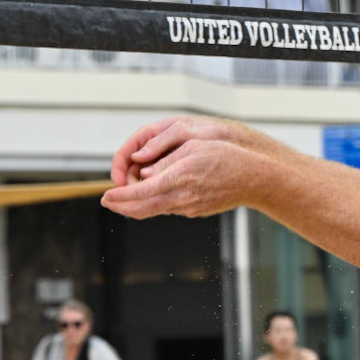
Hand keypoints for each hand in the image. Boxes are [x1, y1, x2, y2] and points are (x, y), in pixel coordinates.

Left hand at [103, 117, 256, 221]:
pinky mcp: (195, 211)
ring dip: (136, 206)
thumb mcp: (194, 147)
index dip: (120, 196)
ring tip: (123, 199)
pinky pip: (169, 208)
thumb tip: (143, 175)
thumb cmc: (225, 156)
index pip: (140, 192)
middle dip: (121, 207)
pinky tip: (150, 197)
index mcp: (178, 179)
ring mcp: (189, 208)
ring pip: (154, 211)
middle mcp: (181, 198)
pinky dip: (154, 204)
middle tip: (107, 201)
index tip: (105, 195)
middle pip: (143, 209)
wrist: (254, 179)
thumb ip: (165, 161)